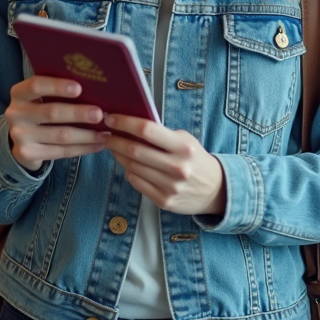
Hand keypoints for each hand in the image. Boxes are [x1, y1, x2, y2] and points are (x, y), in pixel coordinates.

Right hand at [5, 76, 106, 171]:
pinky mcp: (27, 153)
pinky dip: (82, 149)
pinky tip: (97, 145)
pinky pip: (60, 151)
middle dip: (78, 113)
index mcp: (19, 93)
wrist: (22, 137)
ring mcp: (19, 135)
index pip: (36, 85)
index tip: (79, 88)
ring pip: (60, 135)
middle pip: (51, 112)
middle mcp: (15, 113)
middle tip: (100, 114)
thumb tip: (94, 88)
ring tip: (105, 133)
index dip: (57, 86)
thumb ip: (57, 91)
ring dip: (86, 135)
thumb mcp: (41, 97)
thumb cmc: (41, 109)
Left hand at [104, 114, 225, 216]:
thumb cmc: (195, 159)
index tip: (111, 118)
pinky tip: (127, 164)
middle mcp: (177, 167)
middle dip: (115, 139)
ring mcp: (170, 186)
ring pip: (133, 167)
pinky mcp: (164, 201)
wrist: (215, 190)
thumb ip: (161, 134)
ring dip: (118, 155)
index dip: (125, 123)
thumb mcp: (185, 140)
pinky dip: (128, 171)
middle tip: (104, 133)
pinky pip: (137, 182)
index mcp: (184, 147)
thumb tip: (129, 124)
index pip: (147, 130)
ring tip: (112, 146)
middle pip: (135, 150)